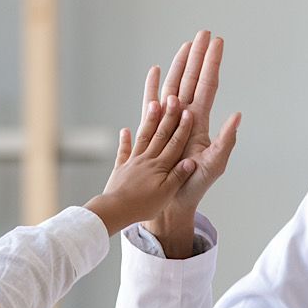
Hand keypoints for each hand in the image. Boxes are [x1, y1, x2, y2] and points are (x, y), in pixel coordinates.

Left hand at [84, 96, 195, 235]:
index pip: (175, 143)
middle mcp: (147, 159)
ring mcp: (133, 162)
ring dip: (149, 120)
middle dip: (169, 116)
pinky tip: (125, 131)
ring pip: (143, 137)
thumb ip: (178, 176)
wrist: (116, 210)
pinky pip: (123, 151)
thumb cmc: (143, 205)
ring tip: (153, 103)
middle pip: (160, 134)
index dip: (183, 128)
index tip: (188, 112)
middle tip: (173, 98)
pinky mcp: (121, 168)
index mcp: (161, 166)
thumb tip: (192, 160)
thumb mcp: (166, 193)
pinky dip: (124, 140)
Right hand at [142, 30, 240, 256]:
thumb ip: (226, 140)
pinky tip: (155, 70)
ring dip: (179, 65)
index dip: (212, 64)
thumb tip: (238, 115)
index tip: (217, 42)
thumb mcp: (215, 164)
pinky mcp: (153, 129)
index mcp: (200, 121)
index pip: (207, 85)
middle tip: (202, 33)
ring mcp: (168, 121)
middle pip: (191, 79)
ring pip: (173, 85)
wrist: (171, 200)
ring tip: (185, 45)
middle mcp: (184, 117)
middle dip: (197, 56)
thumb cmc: (194, 184)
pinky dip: (152, 86)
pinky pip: (151, 103)